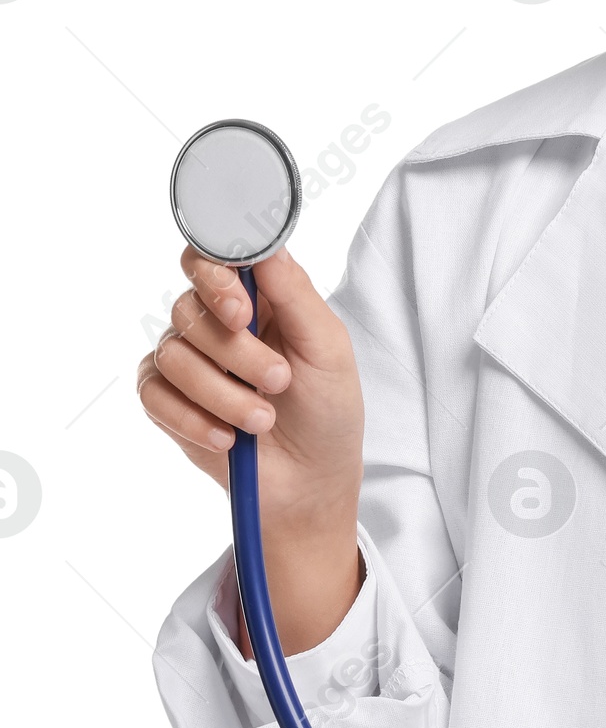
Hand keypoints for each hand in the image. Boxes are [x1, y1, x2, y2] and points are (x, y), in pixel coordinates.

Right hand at [138, 245, 364, 654]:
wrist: (311, 483)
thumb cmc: (328, 411)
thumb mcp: (327, 349)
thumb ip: (295, 293)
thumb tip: (264, 244)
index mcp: (258, 298)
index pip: (211, 259)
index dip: (216, 275)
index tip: (243, 310)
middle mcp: (216, 323)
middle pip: (189, 306)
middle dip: (236, 351)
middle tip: (278, 380)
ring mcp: (188, 361)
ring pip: (174, 354)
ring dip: (224, 394)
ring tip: (265, 421)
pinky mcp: (168, 402)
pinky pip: (154, 393)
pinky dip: (193, 419)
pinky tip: (228, 439)